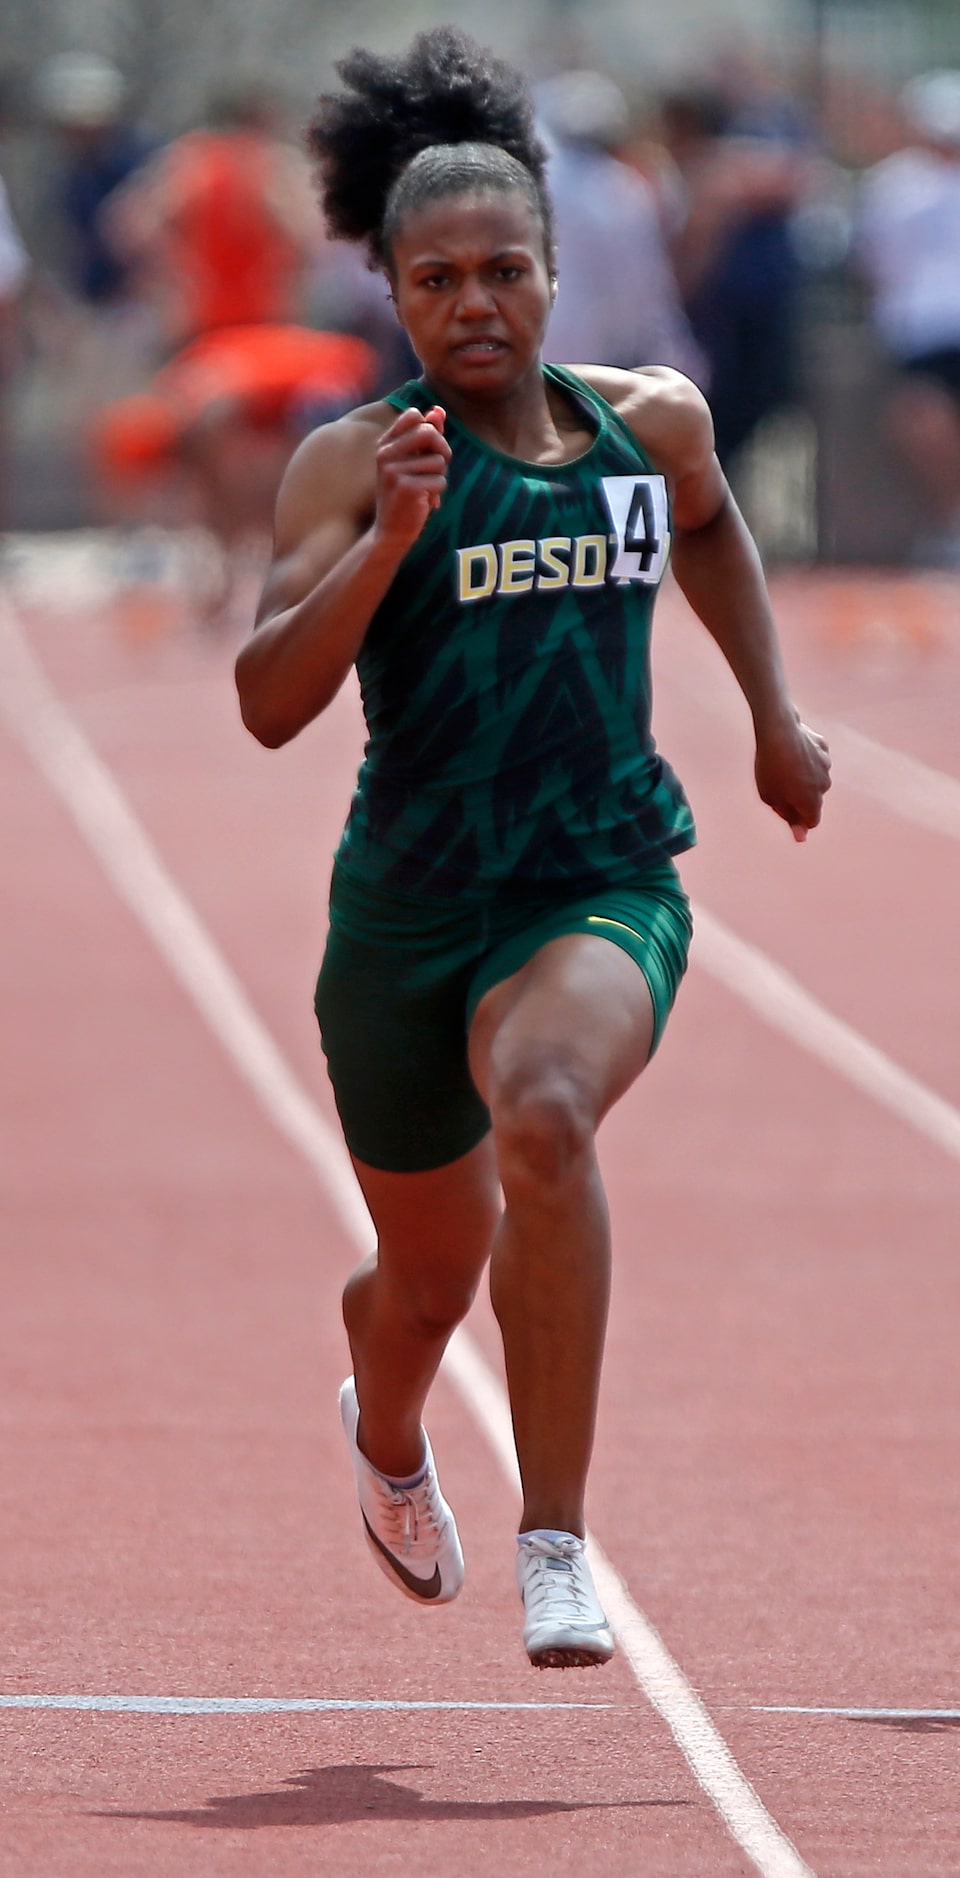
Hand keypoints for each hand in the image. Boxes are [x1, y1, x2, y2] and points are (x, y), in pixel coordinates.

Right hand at [374, 404, 449, 549]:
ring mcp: (394, 471)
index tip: (427, 448)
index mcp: (385, 444)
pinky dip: (438, 492)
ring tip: (425, 489)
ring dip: (439, 476)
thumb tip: (439, 411)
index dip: (430, 429)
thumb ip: (426, 436)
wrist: (390, 532)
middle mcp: (386, 454)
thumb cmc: (405, 494)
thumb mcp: (414, 462)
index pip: (414, 415)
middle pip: (429, 432)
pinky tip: (423, 501)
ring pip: (439, 460)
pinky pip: (440, 480)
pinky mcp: (407, 488)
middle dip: (442, 449)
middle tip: (436, 467)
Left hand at [754, 715, 831, 841]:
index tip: (784, 810)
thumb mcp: (771, 798)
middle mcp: (824, 785)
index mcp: (811, 802)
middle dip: (800, 797)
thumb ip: (788, 817)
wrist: (778, 729)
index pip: (811, 821)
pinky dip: (805, 758)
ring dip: (803, 777)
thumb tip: (802, 837)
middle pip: (814, 799)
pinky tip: (790, 750)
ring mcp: (826, 765)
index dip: (798, 819)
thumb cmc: (770, 767)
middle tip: (777, 785)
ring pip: (815, 778)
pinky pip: (815, 758)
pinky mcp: (823, 747)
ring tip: (782, 765)